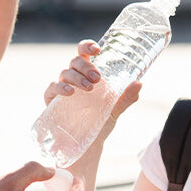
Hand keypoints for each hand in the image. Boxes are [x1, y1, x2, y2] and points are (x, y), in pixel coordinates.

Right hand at [43, 40, 142, 154]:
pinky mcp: (51, 99)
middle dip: (86, 66)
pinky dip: (60, 87)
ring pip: (65, 72)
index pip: (84, 53)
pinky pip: (52, 87)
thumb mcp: (115, 109)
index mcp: (87, 74)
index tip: (97, 49)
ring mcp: (61, 87)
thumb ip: (126, 97)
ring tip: (89, 88)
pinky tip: (70, 92)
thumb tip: (139, 83)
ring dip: (77, 77)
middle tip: (97, 78)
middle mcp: (74, 77)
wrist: (87, 144)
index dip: (87, 46)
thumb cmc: (100, 121)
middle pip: (75, 61)